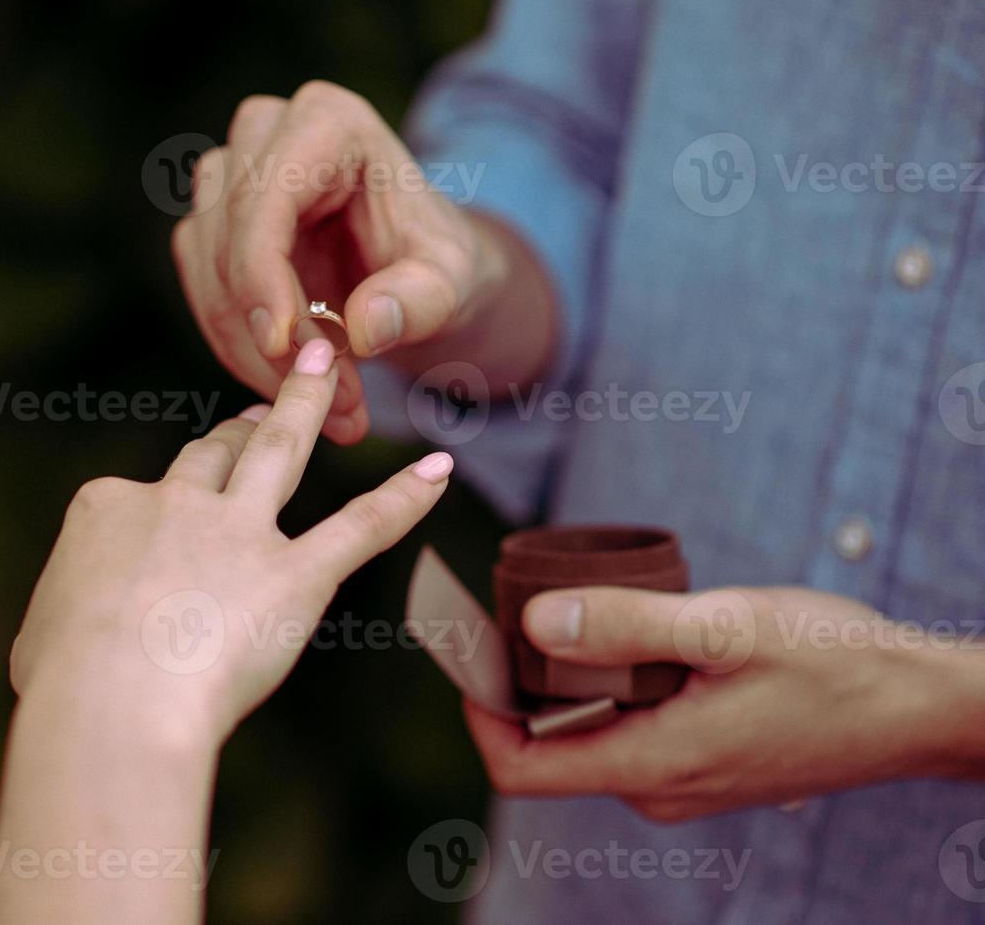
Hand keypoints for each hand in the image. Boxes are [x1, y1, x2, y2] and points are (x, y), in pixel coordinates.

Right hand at [9, 337, 453, 746]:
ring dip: (304, 406)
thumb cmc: (62, 683)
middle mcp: (175, 504)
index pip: (134, 498)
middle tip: (257, 409)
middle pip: (209, 456)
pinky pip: (359, 527)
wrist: (112, 699)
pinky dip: (403, 498)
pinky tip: (438, 471)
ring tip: (323, 368)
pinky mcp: (296, 576)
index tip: (151, 543)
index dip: (147, 515)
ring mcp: (239, 534)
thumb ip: (66, 615)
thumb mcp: (38, 638)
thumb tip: (68, 631)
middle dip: (234, 429)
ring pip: (279, 452)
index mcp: (106, 509)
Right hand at [171, 81, 553, 445]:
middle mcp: (267, 133)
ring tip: (326, 405)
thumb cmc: (440, 265)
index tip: (282, 347)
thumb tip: (365, 327)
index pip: (266, 196)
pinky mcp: (212, 226)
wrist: (422, 277)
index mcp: (329, 121)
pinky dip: (240, 350)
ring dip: (253, 350)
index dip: (261, 274)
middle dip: (268, 330)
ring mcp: (230, 176)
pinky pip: (205, 295)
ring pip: (207, 270)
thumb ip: (420, 301)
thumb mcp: (454, 284)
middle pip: (229, 235)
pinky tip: (290, 385)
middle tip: (330, 400)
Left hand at [464, 585, 984, 821]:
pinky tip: (631, 633)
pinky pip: (627, 728)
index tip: (470, 640)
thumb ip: (628, 626)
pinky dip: (609, 685)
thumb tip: (534, 625)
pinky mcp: (701, 762)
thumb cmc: (834, 662)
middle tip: (512, 602)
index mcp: (652, 763)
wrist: (918, 705)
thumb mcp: (729, 627)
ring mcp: (680, 780)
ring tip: (573, 606)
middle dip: (516, 679)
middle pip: (545, 743)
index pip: (518, 765)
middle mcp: (656, 786)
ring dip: (566, 677)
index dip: (477, 706)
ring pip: (586, 732)